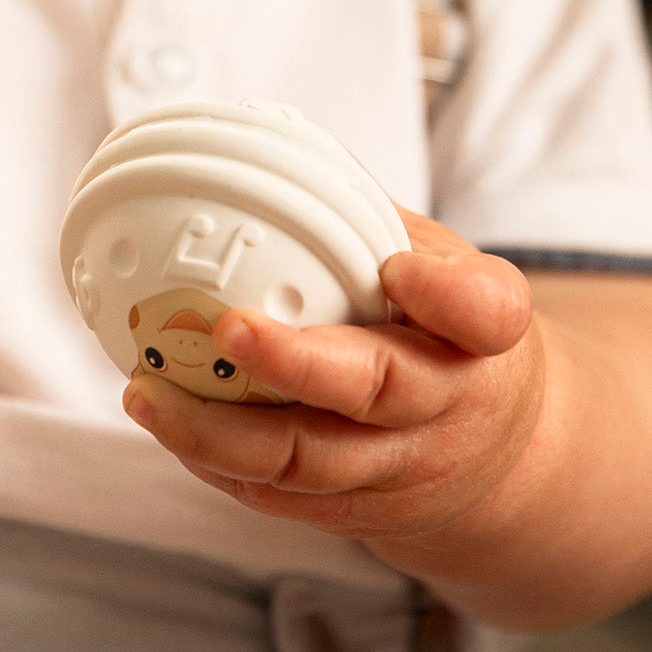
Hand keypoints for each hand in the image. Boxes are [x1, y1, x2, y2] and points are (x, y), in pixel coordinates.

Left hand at [123, 212, 543, 546]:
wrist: (504, 456)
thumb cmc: (445, 332)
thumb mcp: (438, 264)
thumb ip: (367, 218)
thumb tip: (267, 140)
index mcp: (483, 334)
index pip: (482, 312)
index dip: (441, 292)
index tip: (394, 266)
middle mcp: (449, 404)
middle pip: (380, 391)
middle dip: (297, 363)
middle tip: (227, 327)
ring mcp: (403, 467)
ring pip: (311, 461)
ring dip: (219, 431)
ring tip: (148, 392)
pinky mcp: (359, 511)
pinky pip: (281, 497)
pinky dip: (217, 464)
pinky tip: (168, 423)